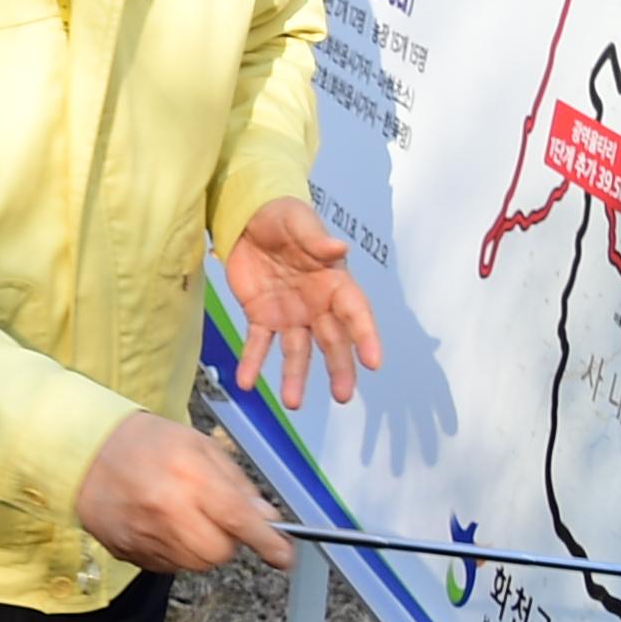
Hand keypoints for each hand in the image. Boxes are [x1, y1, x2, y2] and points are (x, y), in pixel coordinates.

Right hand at [73, 411, 290, 571]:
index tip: (284, 556)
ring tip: (183, 517)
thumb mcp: (197, 444)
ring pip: (195, 564)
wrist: (82, 451)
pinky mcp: (128, 551)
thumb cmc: (142, 442)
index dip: (268, 542)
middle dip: (227, 541)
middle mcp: (164, 508)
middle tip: (215, 518)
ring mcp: (143, 534)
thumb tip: (266, 518)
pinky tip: (161, 525)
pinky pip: (168, 566)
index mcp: (186, 475)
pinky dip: (175, 551)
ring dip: (201, 548)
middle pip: (218, 552)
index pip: (238, 519)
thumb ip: (236, 482)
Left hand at [224, 195, 379, 405]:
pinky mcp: (261, 316)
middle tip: (343, 396)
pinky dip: (252, 362)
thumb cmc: (284, 218)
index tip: (374, 361)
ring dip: (295, 377)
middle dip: (339, 368)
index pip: (356, 313)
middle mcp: (318, 305)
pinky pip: (258, 343)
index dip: (366, 337)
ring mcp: (290, 315)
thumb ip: (316, 239)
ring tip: (292, 403)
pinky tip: (246, 382)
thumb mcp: (298, 221)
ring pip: (297, 351)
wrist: (249, 218)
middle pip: (332, 341)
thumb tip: (339, 247)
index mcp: (335, 282)